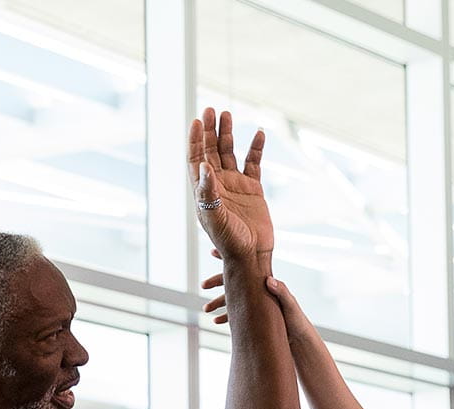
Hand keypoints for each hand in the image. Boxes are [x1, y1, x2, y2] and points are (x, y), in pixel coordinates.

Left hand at [187, 107, 272, 259]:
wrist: (252, 254)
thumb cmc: (229, 240)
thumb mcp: (215, 216)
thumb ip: (208, 192)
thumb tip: (203, 165)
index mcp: (203, 191)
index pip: (195, 159)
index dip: (195, 140)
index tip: (196, 121)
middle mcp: (217, 184)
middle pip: (210, 151)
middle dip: (209, 131)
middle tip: (210, 110)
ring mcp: (235, 185)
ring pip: (229, 153)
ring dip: (227, 134)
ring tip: (226, 113)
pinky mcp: (253, 188)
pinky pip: (254, 163)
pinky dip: (256, 148)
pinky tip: (258, 133)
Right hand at [200, 262, 314, 344]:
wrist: (299, 338)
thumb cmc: (296, 320)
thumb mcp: (290, 305)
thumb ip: (282, 292)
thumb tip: (269, 280)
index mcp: (265, 284)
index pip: (245, 266)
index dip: (229, 258)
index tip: (213, 252)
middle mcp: (258, 290)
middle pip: (233, 281)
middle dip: (216, 282)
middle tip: (203, 285)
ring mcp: (255, 303)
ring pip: (231, 298)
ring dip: (217, 302)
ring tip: (205, 309)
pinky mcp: (254, 315)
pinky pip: (235, 313)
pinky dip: (225, 316)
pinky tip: (216, 321)